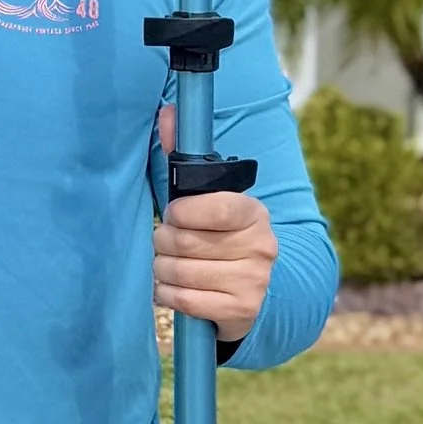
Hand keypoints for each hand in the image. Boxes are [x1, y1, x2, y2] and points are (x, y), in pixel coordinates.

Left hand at [153, 106, 277, 343]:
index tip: (174, 214)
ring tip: (168, 266)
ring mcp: (253, 281)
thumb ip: (183, 158)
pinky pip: (182, 300)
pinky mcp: (240, 311)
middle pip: (184, 242)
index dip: (181, 212)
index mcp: (253, 213)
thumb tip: (168, 112)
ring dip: (162, 271)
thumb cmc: (219, 238)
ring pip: (179, 272)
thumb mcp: (209, 199)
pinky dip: (166, 295)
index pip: (214, 207)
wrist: (258, 292)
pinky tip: (172, 288)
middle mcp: (260, 246)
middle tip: (165, 243)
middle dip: (162, 242)